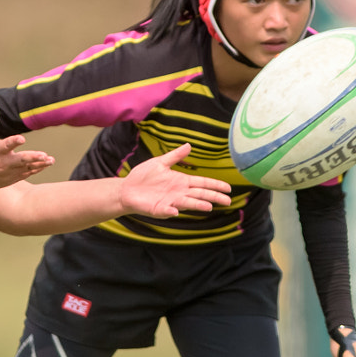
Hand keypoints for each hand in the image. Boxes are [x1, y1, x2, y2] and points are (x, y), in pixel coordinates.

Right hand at [0, 110, 53, 194]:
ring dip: (39, 164)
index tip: (22, 139)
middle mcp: (2, 163)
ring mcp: (7, 172)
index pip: (5, 145)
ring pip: (26, 168)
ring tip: (51, 160)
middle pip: (20, 160)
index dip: (13, 142)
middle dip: (33, 157)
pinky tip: (44, 165)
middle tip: (44, 155)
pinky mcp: (10, 179)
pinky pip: (25, 174)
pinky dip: (35, 170)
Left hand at [111, 145, 232, 218]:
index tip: (228, 188)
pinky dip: (171, 211)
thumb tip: (189, 145)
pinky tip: (175, 211)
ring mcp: (170, 202)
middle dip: (214, 197)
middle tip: (227, 201)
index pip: (202, 183)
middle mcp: (179, 193)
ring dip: (197, 205)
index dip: (215, 185)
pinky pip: (166, 211)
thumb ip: (175, 156)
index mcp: (181, 181)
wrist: (126, 189)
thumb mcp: (160, 162)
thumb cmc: (143, 176)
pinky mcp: (158, 209)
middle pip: (200, 195)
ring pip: (187, 203)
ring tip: (208, 207)